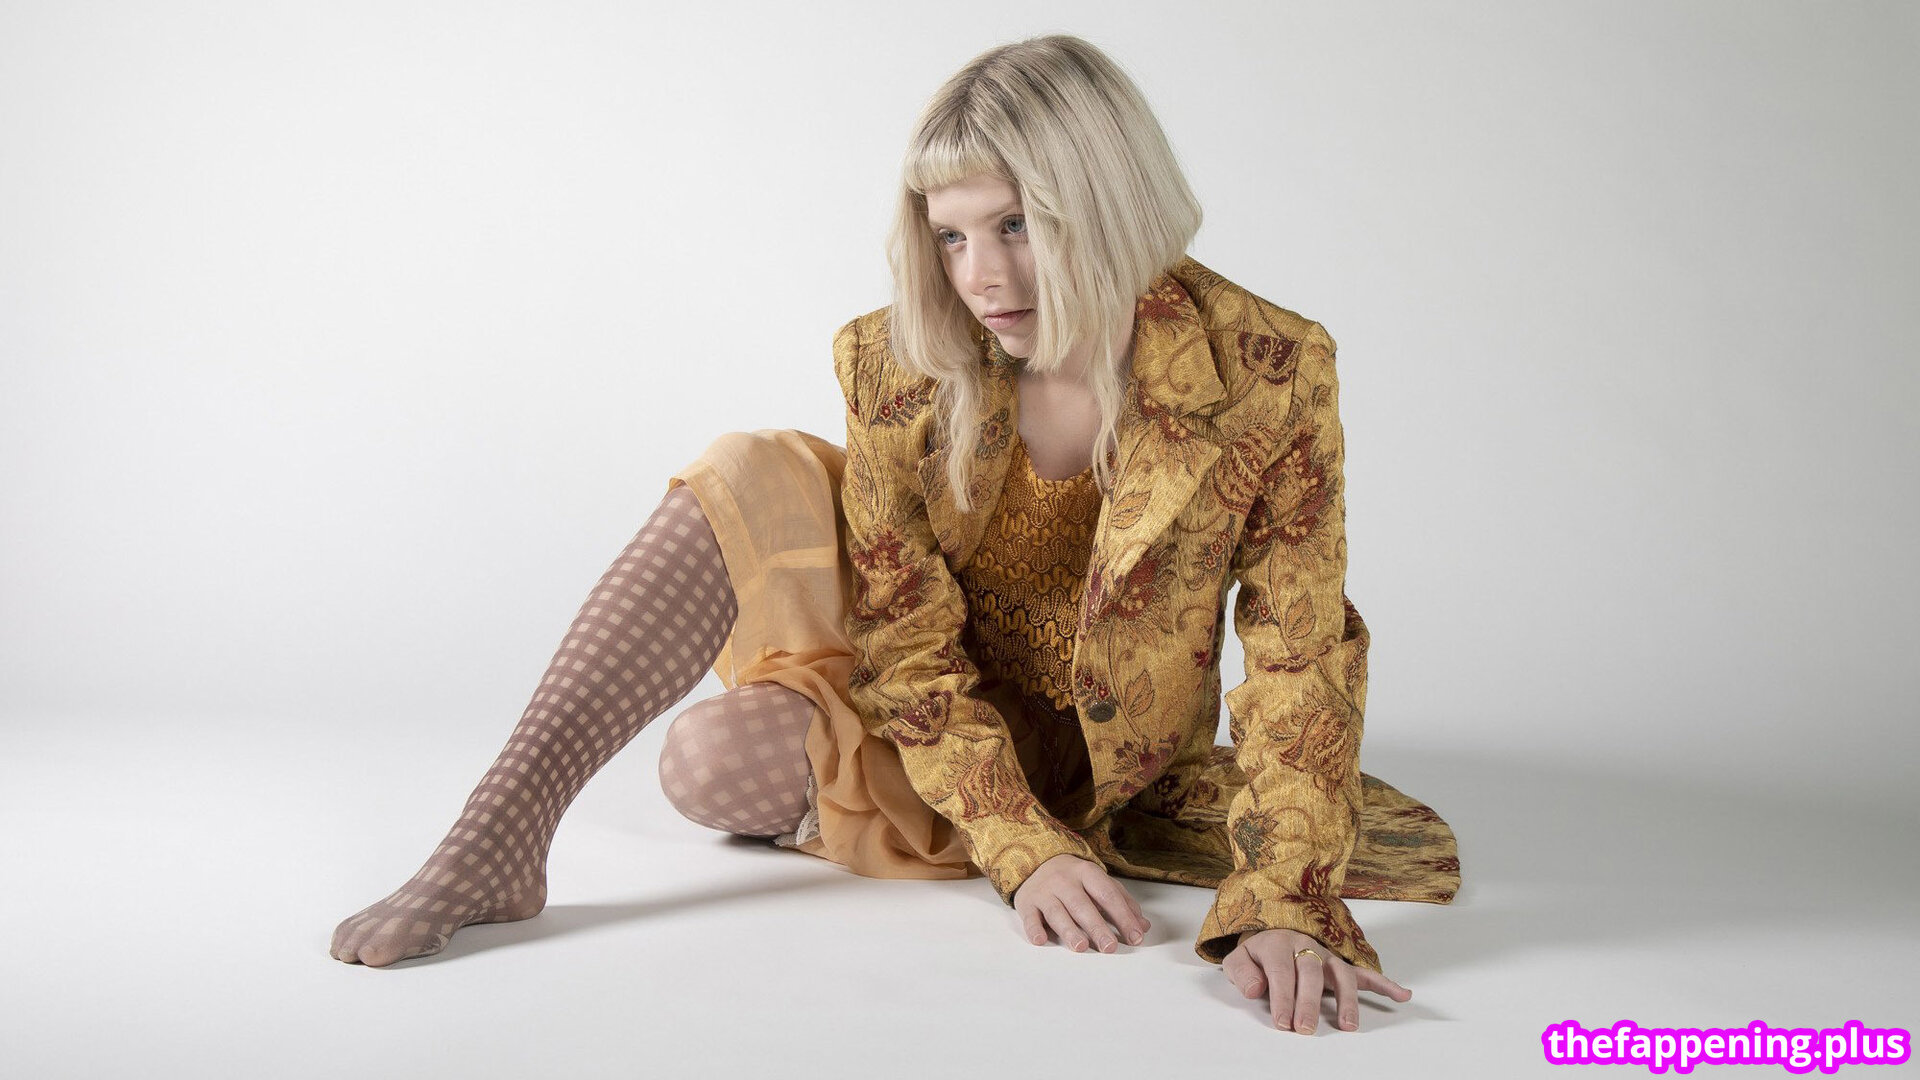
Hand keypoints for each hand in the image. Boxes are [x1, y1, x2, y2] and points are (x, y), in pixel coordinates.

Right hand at [1011, 853, 1150, 952]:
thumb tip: (1143, 926)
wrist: (1036, 862)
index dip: (1122, 916)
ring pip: (1056, 912)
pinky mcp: (1026, 903)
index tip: (1135, 936)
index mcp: (1087, 873)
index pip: (1108, 894)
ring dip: (1068, 930)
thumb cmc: (1074, 879)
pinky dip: (1034, 929)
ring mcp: (1044, 891)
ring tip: (1080, 946)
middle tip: (1109, 947)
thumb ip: (1122, 903)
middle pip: (1082, 905)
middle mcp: (1064, 880)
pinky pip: (1030, 917)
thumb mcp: (1099, 883)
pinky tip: (1041, 940)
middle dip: (1096, 927)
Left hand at [1222, 928, 1410, 1033]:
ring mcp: (1326, 954)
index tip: (1283, 1023)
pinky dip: (1384, 983)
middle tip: (1305, 1029)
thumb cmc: (1257, 954)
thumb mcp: (1238, 959)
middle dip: (1309, 1002)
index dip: (1283, 997)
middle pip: (1311, 971)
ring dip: (1347, 999)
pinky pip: (1364, 972)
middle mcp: (1305, 945)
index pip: (1281, 971)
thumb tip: (1256, 990)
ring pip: (1341, 973)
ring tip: (1348, 1026)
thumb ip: (1242, 973)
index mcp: (1277, 944)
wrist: (1272, 931)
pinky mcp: (1340, 963)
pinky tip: (1402, 995)